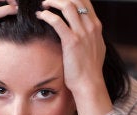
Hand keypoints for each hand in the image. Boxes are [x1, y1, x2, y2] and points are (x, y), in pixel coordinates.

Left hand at [36, 0, 111, 114]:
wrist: (89, 84)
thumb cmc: (89, 69)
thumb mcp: (96, 48)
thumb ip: (90, 35)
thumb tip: (84, 30)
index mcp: (96, 26)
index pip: (85, 1)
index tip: (59, 0)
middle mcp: (91, 26)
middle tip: (49, 1)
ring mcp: (82, 33)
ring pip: (68, 5)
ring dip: (53, 2)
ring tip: (43, 4)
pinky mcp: (72, 41)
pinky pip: (57, 21)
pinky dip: (46, 15)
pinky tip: (40, 16)